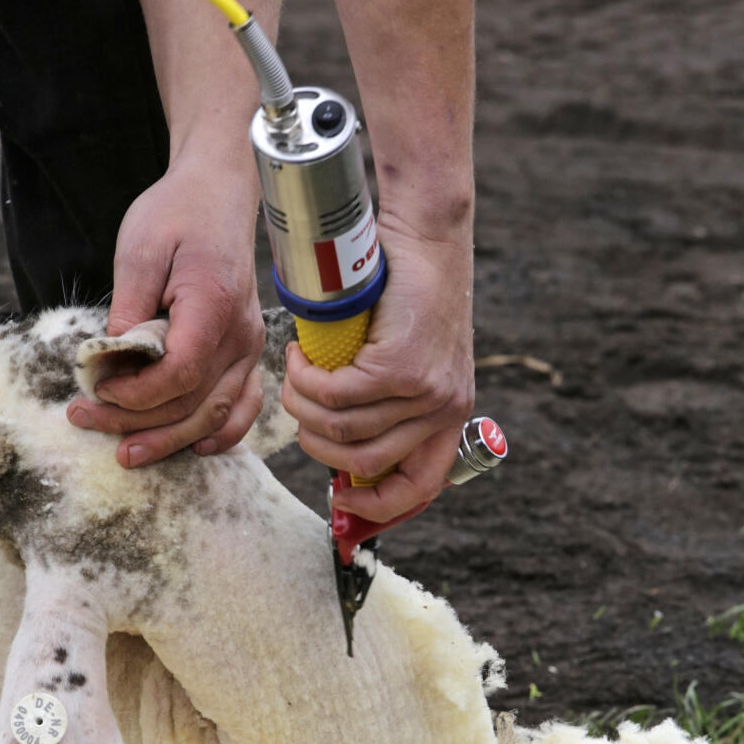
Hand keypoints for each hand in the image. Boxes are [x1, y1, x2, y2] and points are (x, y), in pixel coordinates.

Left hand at [66, 153, 264, 466]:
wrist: (218, 194)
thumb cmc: (176, 214)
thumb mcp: (139, 250)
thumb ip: (128, 310)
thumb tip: (110, 363)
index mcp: (214, 306)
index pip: (179, 373)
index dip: (136, 393)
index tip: (96, 388)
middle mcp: (241, 335)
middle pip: (193, 403)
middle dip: (136, 422)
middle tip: (84, 420)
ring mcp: (250, 349)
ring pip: (215, 415)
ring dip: (169, 440)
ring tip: (126, 452)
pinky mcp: (248, 355)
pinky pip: (243, 408)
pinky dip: (219, 434)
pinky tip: (189, 449)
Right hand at [281, 216, 474, 521]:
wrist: (426, 236)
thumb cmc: (407, 294)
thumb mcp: (407, 360)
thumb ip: (387, 406)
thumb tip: (342, 455)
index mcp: (449, 419)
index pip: (418, 489)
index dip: (375, 508)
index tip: (340, 499)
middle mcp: (444, 412)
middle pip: (361, 462)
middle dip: (314, 442)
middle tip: (297, 406)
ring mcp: (426, 392)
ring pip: (341, 428)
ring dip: (302, 405)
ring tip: (295, 375)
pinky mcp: (403, 367)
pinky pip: (336, 395)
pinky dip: (305, 379)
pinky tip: (299, 355)